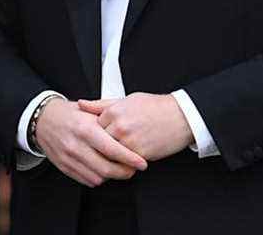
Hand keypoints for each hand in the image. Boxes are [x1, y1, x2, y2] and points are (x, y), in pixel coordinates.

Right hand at [34, 97, 147, 186]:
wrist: (43, 120)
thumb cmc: (69, 114)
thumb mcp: (88, 110)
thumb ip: (108, 121)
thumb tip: (129, 132)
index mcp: (85, 129)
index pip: (112, 149)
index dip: (130, 158)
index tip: (142, 163)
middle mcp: (76, 145)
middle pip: (106, 169)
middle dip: (125, 172)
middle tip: (134, 169)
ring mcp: (69, 158)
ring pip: (98, 178)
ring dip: (112, 176)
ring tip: (119, 168)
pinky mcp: (64, 167)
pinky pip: (86, 180)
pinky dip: (98, 178)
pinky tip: (103, 169)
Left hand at [78, 93, 192, 161]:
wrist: (180, 116)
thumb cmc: (155, 106)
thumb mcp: (126, 99)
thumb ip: (101, 104)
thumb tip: (81, 104)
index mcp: (114, 111)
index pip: (93, 127)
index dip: (97, 132)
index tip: (100, 134)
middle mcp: (119, 126)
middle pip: (99, 142)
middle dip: (101, 146)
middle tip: (103, 147)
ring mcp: (129, 141)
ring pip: (110, 155)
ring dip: (111, 156)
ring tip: (115, 154)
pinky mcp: (139, 154)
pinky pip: (124, 163)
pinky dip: (124, 163)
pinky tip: (127, 159)